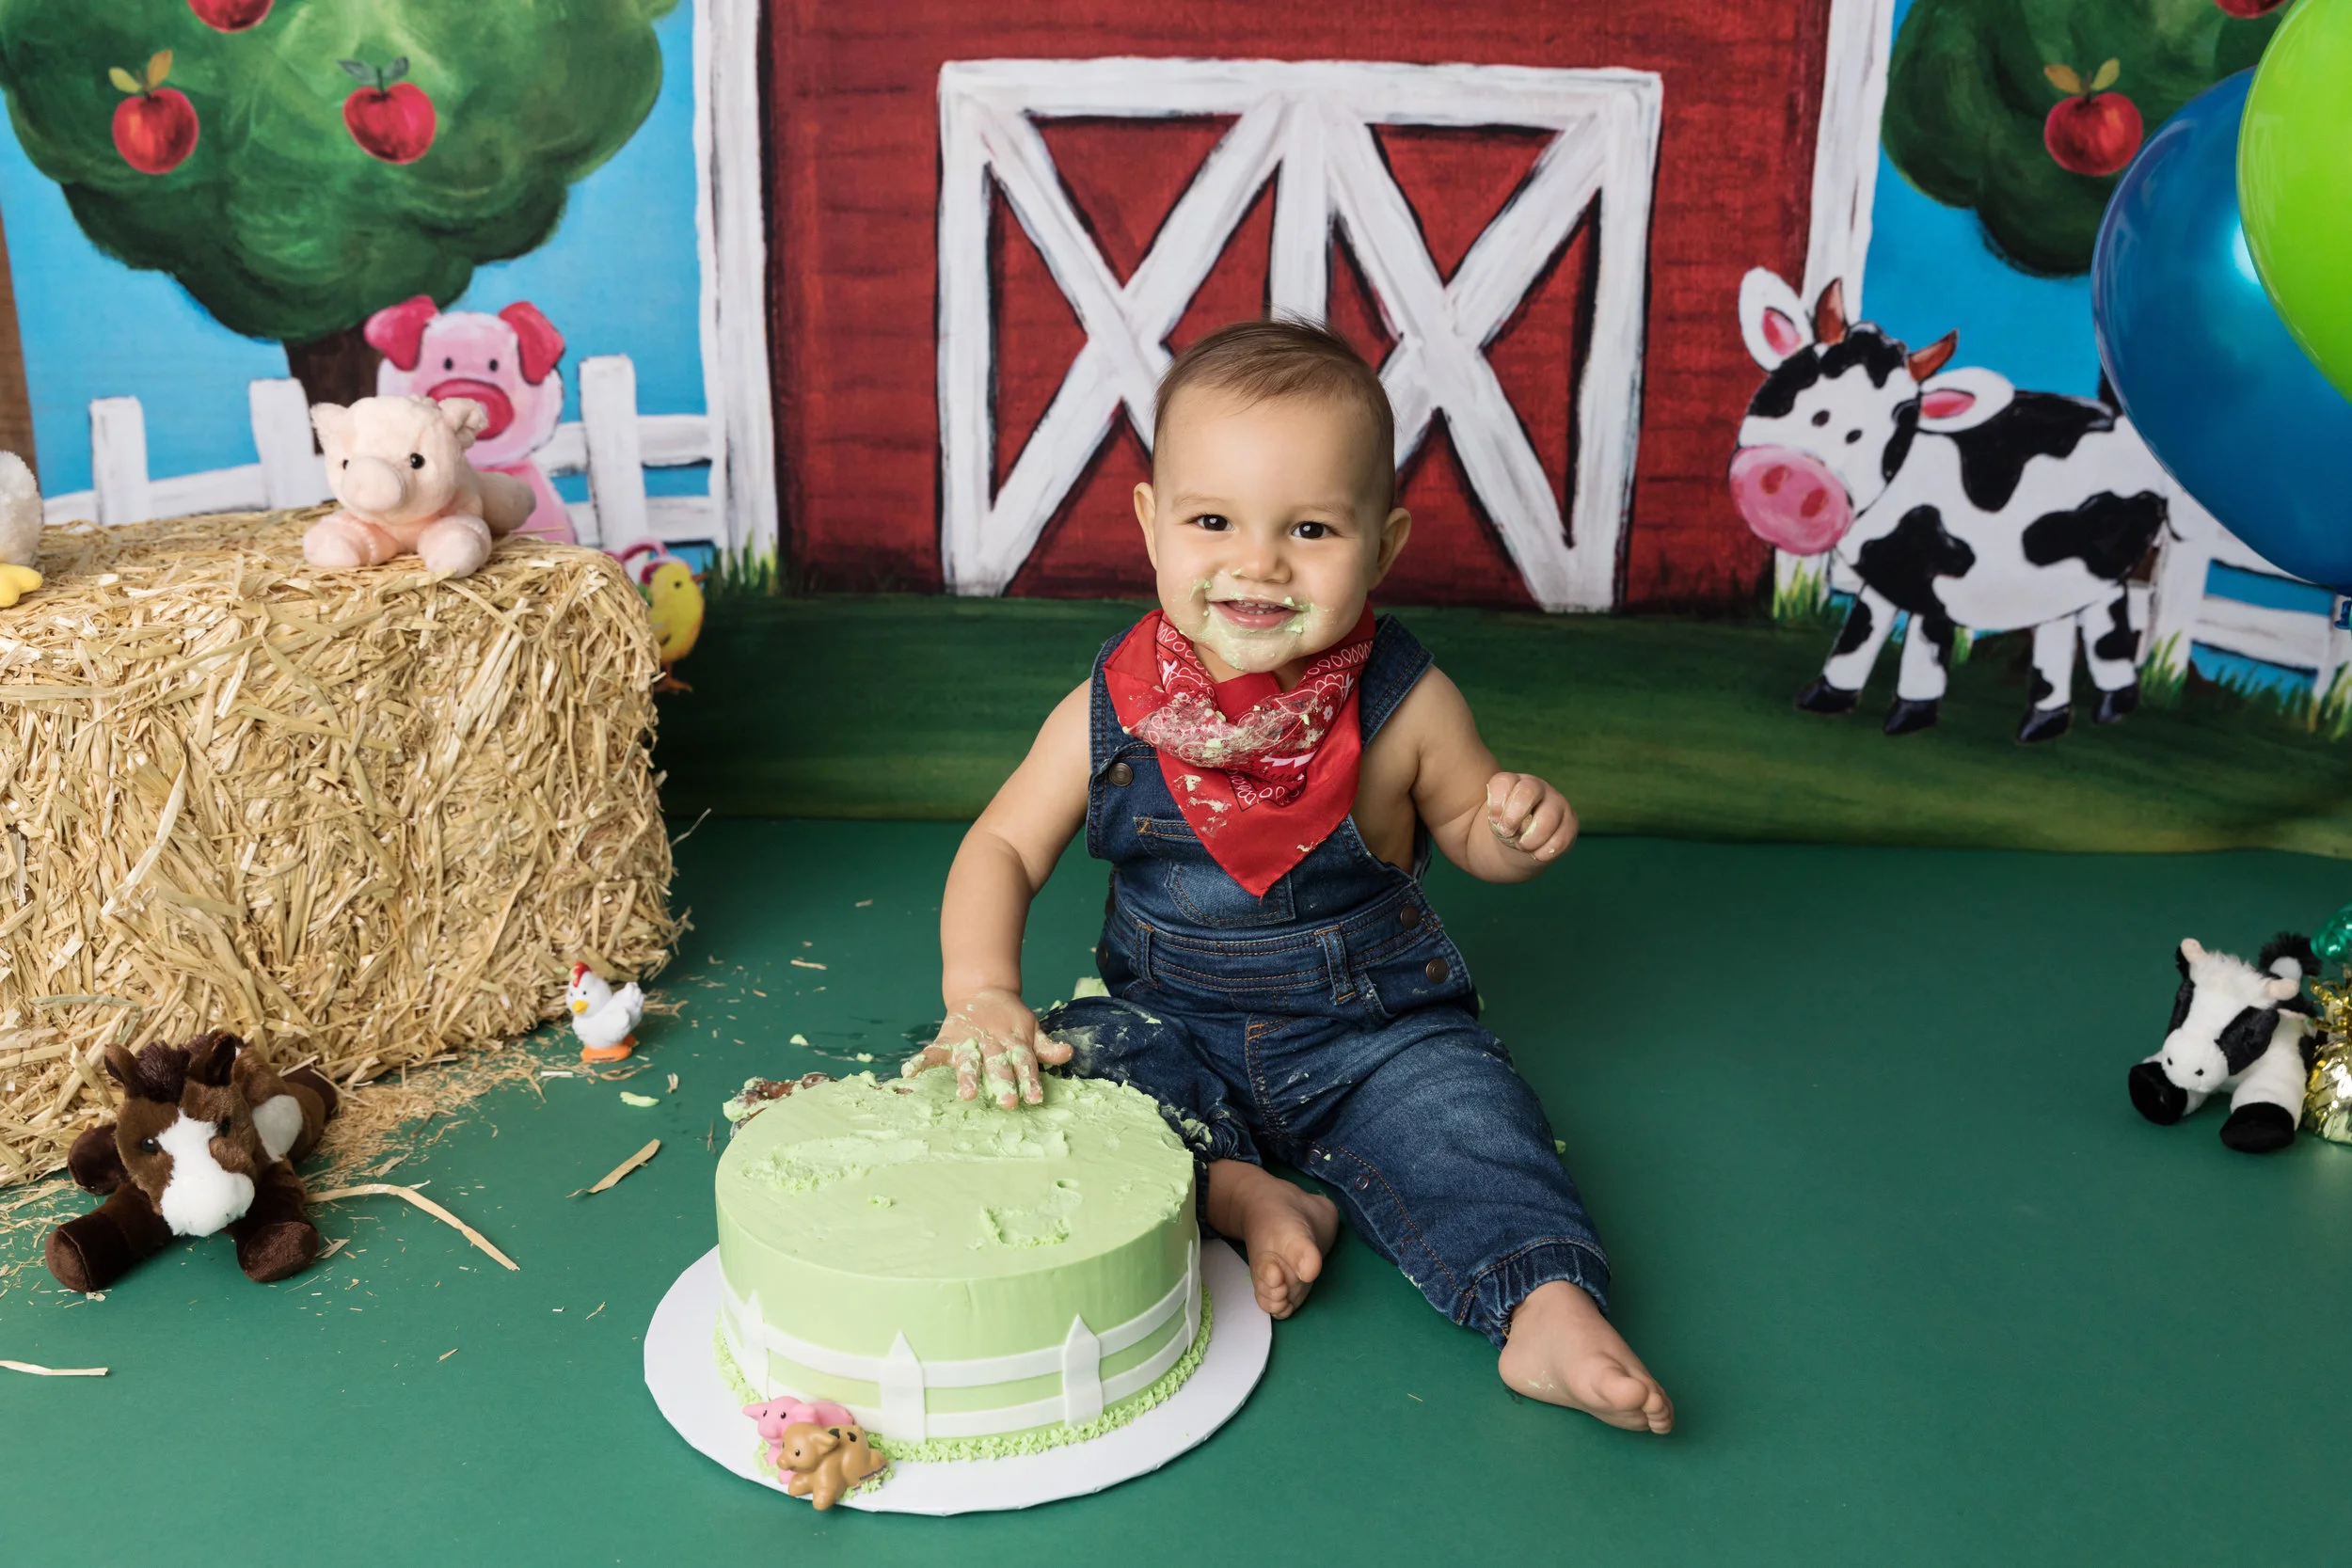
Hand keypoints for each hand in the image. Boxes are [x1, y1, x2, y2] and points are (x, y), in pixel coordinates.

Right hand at [901, 987, 1071, 1107]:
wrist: (983, 992)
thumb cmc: (1011, 1021)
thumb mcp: (1032, 1030)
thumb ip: (1047, 1046)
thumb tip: (1068, 1053)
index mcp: (1015, 1044)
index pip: (1025, 1064)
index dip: (1030, 1081)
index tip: (1035, 1099)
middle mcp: (992, 1045)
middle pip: (998, 1066)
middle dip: (1003, 1083)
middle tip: (1007, 1104)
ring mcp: (969, 1042)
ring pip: (970, 1061)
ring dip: (968, 1077)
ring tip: (966, 1094)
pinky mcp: (949, 1039)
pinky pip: (933, 1051)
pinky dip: (921, 1061)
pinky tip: (909, 1072)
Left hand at [1485, 772, 1574, 861]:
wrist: (1522, 845)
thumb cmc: (1507, 827)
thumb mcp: (1495, 820)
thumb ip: (1497, 816)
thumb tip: (1505, 823)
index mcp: (1514, 782)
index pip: (1504, 781)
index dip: (1496, 803)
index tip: (1494, 819)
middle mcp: (1538, 787)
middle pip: (1529, 790)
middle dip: (1513, 817)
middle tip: (1506, 833)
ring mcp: (1557, 803)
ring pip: (1548, 817)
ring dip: (1531, 838)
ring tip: (1523, 846)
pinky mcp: (1570, 823)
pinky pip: (1562, 837)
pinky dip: (1546, 851)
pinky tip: (1538, 854)